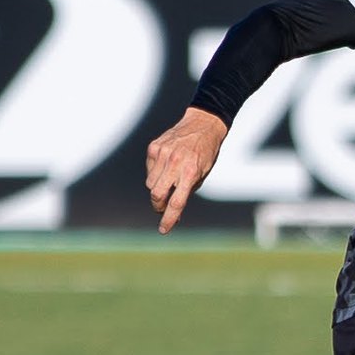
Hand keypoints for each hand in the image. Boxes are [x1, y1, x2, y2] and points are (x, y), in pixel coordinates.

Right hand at [145, 107, 228, 233]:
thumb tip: (173, 211)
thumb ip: (187, 191)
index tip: (164, 230)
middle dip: (158, 205)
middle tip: (163, 207)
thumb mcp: (202, 174)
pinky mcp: (153, 147)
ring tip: (170, 180)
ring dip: (157, 189)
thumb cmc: (205, 153)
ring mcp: (162, 154)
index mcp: (191, 173)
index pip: (176, 202)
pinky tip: (166, 166)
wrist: (202, 124)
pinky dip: (155, 173)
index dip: (169, 219)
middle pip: (157, 195)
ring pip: (150, 183)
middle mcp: (175, 163)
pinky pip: (149, 169)